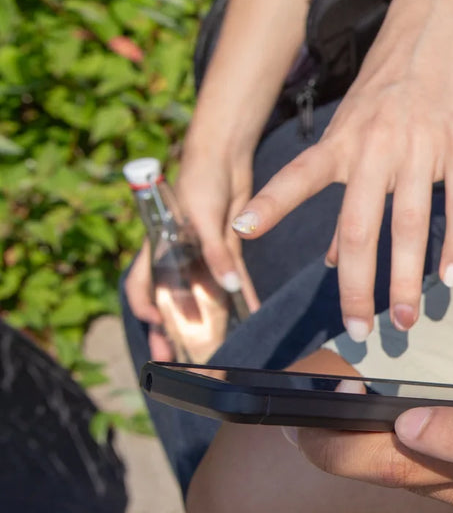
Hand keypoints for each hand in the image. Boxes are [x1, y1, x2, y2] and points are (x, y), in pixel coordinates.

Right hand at [123, 147, 257, 359]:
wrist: (224, 157)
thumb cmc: (199, 181)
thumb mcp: (203, 219)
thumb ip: (214, 254)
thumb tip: (229, 290)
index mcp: (159, 247)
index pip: (142, 284)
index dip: (145, 306)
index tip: (156, 324)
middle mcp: (178, 255)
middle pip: (172, 298)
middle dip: (173, 326)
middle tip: (176, 354)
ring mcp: (203, 253)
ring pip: (204, 293)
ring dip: (209, 318)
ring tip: (214, 346)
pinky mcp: (227, 248)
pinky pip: (234, 279)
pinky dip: (242, 297)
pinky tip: (251, 315)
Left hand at [228, 0, 452, 340]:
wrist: (437, 28)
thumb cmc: (389, 87)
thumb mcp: (353, 130)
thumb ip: (342, 196)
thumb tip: (332, 260)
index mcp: (342, 141)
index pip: (299, 176)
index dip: (271, 204)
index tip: (238, 230)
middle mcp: (375, 146)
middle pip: (362, 225)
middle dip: (358, 285)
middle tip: (359, 330)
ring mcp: (420, 147)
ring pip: (412, 224)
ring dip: (406, 279)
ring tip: (404, 320)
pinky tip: (450, 280)